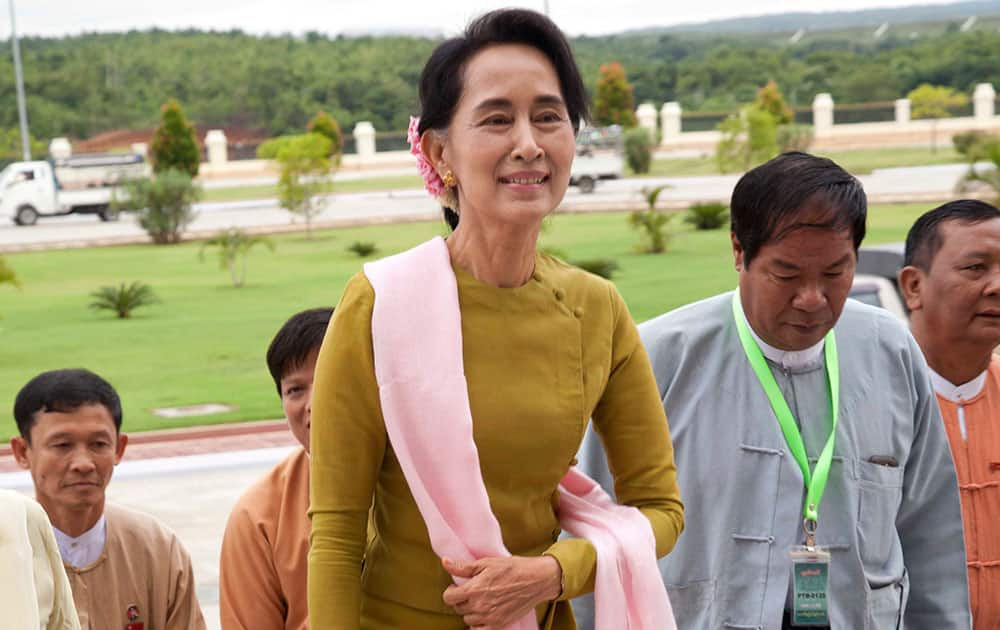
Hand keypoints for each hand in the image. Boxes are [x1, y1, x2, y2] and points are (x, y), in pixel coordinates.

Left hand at [441, 555, 562, 628]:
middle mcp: (479, 606)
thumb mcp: (486, 563)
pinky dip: (479, 624)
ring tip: (481, 600)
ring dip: (471, 611)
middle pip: (458, 608)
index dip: (451, 591)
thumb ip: (463, 567)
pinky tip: (484, 614)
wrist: (535, 579)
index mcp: (474, 589)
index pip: (448, 598)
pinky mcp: (499, 624)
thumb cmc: (512, 568)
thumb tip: (445, 562)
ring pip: (468, 619)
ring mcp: (489, 617)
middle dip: (462, 599)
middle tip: (472, 591)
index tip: (457, 587)